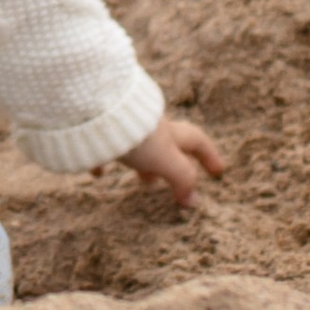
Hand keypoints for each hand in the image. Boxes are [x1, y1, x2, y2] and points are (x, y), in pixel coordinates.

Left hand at [108, 113, 227, 211]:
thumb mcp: (165, 159)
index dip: (208, 156)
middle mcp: (148, 127)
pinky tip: (98, 172)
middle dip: (173, 162)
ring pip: (138, 144)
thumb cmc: (134, 135)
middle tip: (174, 182)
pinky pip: (104, 145)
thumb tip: (193, 200)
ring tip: (143, 179)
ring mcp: (122, 126)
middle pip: (167, 143)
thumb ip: (182, 179)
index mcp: (168, 132)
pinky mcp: (98, 130)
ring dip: (143, 161)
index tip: (217, 172)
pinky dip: (105, 159)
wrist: (92, 108)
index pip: (196, 142)